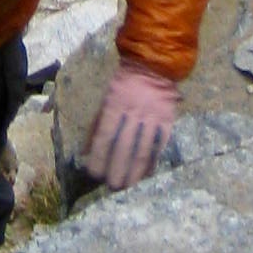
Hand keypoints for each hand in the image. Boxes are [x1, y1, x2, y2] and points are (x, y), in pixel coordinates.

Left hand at [82, 62, 178, 189]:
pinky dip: (153, 161)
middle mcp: (133, 111)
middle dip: (117, 169)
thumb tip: (85, 151)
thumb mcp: (105, 98)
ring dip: (135, 171)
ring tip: (128, 186)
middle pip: (123, 146)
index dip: (99, 157)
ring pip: (143, 149)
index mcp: (114, 104)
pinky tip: (147, 174)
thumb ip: (96, 125)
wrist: (154, 65)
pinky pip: (160, 145)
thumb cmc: (124, 84)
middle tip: (112, 186)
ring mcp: (152, 116)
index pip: (104, 136)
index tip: (94, 173)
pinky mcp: (167, 120)